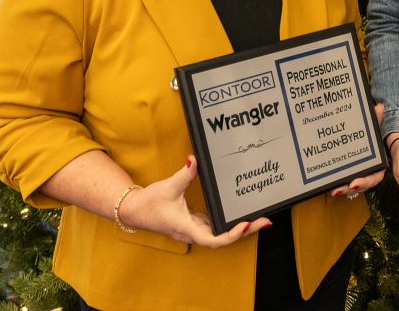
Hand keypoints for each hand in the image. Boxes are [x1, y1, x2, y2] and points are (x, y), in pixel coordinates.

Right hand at [118, 156, 269, 247]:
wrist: (133, 210)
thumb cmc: (148, 203)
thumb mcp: (167, 187)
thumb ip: (184, 174)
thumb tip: (194, 159)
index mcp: (187, 228)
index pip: (213, 239)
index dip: (231, 235)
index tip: (244, 225)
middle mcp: (193, 232)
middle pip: (223, 237)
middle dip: (245, 230)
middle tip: (265, 220)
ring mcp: (195, 228)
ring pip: (221, 233)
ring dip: (241, 228)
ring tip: (260, 218)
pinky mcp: (195, 222)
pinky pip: (216, 225)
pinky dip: (230, 221)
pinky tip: (242, 214)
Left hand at [330, 103, 386, 199]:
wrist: (365, 139)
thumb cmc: (370, 137)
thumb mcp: (373, 129)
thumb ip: (376, 120)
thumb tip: (379, 107)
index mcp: (376, 165)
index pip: (373, 177)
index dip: (365, 181)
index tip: (354, 183)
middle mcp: (366, 173)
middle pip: (358, 186)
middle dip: (348, 189)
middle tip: (338, 189)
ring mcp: (354, 175)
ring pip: (348, 187)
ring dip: (341, 189)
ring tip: (332, 190)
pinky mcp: (343, 175)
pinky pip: (340, 182)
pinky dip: (333, 184)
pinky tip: (325, 185)